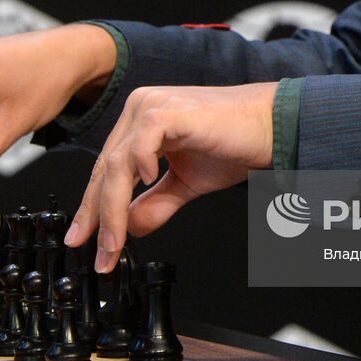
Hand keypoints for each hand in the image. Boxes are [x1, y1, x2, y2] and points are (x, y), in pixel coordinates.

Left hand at [63, 82, 277, 272]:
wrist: (272, 125)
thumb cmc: (235, 144)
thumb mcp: (187, 183)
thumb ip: (156, 203)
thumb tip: (128, 229)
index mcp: (141, 121)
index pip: (107, 168)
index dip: (95, 208)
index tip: (89, 242)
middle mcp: (141, 108)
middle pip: (106, 168)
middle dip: (98, 216)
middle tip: (100, 253)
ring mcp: (153, 106)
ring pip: (117, 163)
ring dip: (113, 208)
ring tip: (116, 241)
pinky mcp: (170, 111)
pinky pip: (141, 143)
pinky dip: (137, 167)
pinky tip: (146, 184)